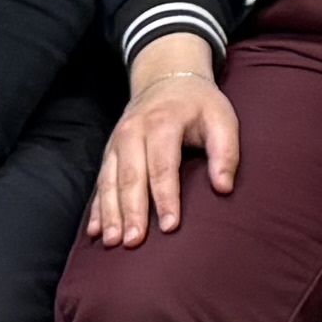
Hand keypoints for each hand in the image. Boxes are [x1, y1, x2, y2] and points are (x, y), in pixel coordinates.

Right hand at [90, 45, 240, 244]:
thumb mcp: (222, 118)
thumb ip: (226, 152)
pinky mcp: (109, 153)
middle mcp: (132, 133)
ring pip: (109, 182)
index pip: (163, 166)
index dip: (166, 197)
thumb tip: (224, 187)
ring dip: (110, 214)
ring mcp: (116, 143)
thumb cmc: (198, 104)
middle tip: (134, 242)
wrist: (165, 79)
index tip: (170, 227)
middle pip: (130, 177)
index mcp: (162, 123)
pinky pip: (100, 183)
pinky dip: (97, 208)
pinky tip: (96, 231)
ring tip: (113, 242)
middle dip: (132, 212)